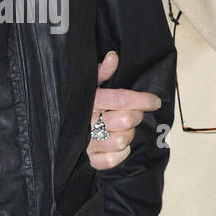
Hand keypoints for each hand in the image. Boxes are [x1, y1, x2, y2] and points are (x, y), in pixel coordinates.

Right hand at [87, 50, 161, 169]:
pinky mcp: (90, 159)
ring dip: (128, 135)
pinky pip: (113, 160)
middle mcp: (88, 122)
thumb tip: (113, 56)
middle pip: (126, 121)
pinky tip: (118, 144)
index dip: (143, 100)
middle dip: (136, 116)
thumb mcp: (90, 85)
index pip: (122, 99)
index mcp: (90, 101)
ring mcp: (88, 143)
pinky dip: (121, 153)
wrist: (60, 125)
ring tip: (123, 129)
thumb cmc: (82, 103)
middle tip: (135, 114)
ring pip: (122, 140)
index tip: (155, 101)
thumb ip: (102, 72)